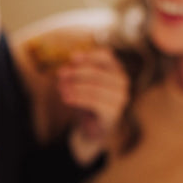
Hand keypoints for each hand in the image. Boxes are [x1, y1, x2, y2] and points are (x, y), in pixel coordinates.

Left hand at [55, 47, 129, 163]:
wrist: (94, 127)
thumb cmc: (88, 100)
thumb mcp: (83, 83)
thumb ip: (76, 73)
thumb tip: (65, 69)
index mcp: (117, 69)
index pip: (106, 56)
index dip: (88, 56)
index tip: (72, 57)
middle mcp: (122, 82)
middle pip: (98, 72)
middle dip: (77, 72)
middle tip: (60, 73)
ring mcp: (120, 97)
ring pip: (95, 87)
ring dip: (74, 86)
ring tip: (61, 88)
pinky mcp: (114, 112)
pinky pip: (94, 102)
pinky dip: (78, 98)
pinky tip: (66, 98)